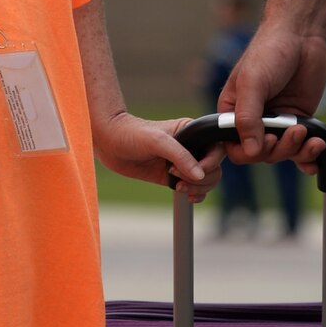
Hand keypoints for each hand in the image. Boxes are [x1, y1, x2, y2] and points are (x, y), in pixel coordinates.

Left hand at [93, 111, 222, 202]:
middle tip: (180, 179)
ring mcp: (183, 162)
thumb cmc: (131, 133)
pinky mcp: (173, 176)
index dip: (211, 163)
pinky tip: (187, 195)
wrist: (109, 143)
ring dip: (198, 188)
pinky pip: (194, 188)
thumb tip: (199, 174)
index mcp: (192, 131)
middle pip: (214, 168)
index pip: (216, 149)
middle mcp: (191, 147)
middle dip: (202, 179)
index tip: (196, 170)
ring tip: (179, 187)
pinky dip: (195, 194)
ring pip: (206, 180)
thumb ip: (179, 155)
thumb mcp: (156, 141)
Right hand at [219, 28, 325, 166]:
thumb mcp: (252, 82)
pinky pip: (300, 150)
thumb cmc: (269, 52)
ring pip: (282, 153)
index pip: (234, 148)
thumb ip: (247, 117)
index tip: (268, 138)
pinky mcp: (298, 121)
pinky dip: (308, 158)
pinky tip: (317, 157)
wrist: (300, 36)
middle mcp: (253, 121)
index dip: (249, 151)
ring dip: (296, 150)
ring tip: (306, 132)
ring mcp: (277, 122)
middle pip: (261, 154)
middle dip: (278, 148)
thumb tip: (251, 151)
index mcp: (232, 112)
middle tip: (294, 130)